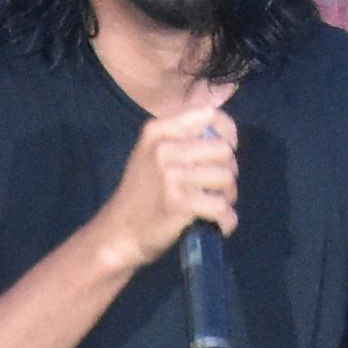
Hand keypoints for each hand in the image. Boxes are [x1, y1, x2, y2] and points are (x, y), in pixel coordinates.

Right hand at [89, 89, 239, 280]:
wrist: (119, 233)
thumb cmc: (142, 193)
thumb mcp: (152, 153)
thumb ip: (184, 139)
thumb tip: (227, 137)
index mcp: (158, 131)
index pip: (210, 115)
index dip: (228, 134)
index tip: (225, 153)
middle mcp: (164, 148)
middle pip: (224, 150)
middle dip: (228, 172)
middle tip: (215, 189)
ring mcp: (171, 175)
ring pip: (227, 178)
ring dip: (228, 197)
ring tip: (213, 207)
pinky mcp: (180, 203)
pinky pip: (222, 207)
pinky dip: (227, 221)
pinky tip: (218, 225)